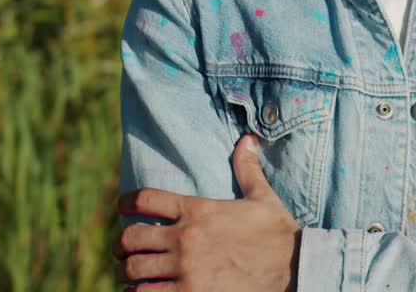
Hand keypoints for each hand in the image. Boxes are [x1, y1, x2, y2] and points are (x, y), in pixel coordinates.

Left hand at [113, 135, 301, 291]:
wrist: (294, 268)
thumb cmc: (277, 233)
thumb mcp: (262, 197)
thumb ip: (246, 169)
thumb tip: (246, 140)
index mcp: (197, 209)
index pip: (145, 199)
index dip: (126, 202)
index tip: (122, 208)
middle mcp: (185, 237)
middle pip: (130, 239)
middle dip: (122, 246)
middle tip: (123, 251)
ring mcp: (185, 269)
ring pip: (134, 270)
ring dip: (129, 272)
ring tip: (132, 274)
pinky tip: (143, 291)